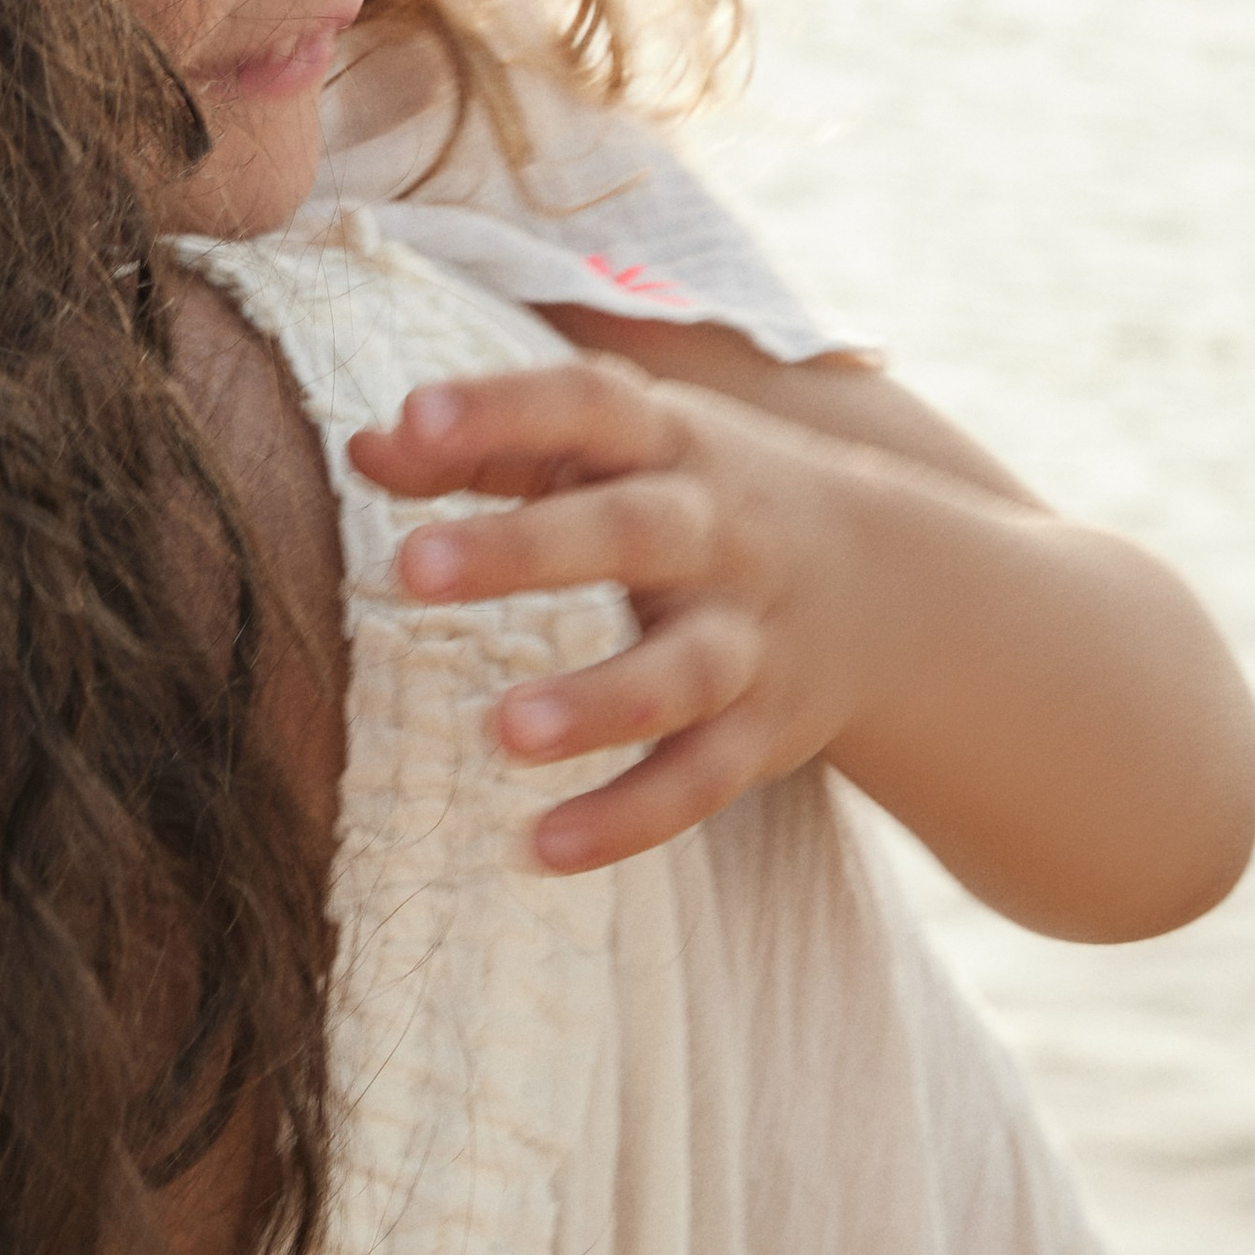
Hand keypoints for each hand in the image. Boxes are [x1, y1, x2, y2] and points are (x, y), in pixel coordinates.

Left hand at [351, 358, 915, 874]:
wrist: (890, 585)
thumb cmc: (695, 496)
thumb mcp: (611, 452)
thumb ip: (490, 449)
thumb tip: (363, 446)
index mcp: (668, 441)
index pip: (585, 404)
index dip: (501, 407)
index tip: (413, 418)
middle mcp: (715, 531)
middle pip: (629, 531)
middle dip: (526, 549)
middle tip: (410, 567)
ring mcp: (747, 635)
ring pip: (679, 672)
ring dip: (594, 703)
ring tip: (502, 731)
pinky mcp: (763, 733)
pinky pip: (699, 780)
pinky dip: (627, 819)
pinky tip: (540, 850)